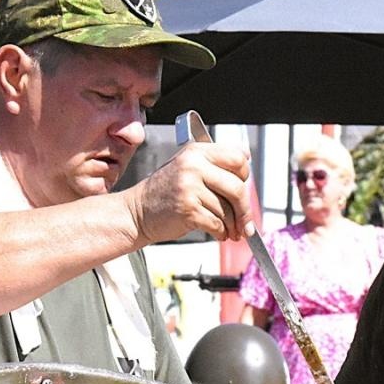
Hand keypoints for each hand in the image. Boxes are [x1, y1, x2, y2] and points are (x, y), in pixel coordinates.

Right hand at [127, 142, 251, 243]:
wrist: (137, 212)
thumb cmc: (164, 193)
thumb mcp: (187, 169)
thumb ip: (214, 169)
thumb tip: (246, 181)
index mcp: (197, 152)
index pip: (238, 158)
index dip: (245, 176)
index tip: (244, 188)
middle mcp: (193, 165)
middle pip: (238, 187)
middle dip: (245, 210)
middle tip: (246, 223)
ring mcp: (189, 187)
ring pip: (228, 210)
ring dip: (231, 225)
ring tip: (227, 229)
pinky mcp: (188, 209)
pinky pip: (217, 224)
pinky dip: (220, 232)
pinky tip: (216, 232)